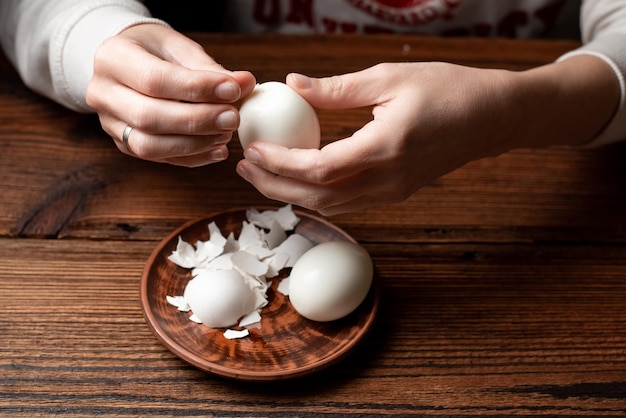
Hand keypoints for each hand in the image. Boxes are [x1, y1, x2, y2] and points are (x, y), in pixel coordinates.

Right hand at [86, 24, 255, 166]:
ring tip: (225, 135)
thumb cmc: (155, 51)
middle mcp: (103, 93)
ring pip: (149, 146)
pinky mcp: (124, 144)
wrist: (129, 62)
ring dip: (194, 144)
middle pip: (149, 117)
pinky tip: (217, 150)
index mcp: (112, 58)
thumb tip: (245, 84)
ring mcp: (110, 123)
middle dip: (197, 121)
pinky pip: (158, 159)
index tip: (232, 90)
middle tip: (233, 118)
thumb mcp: (178, 47)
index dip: (197, 89)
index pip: (155, 80)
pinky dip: (191, 158)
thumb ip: (209, 68)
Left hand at [236, 57, 617, 214]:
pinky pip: (349, 202)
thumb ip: (337, 89)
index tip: (252, 148)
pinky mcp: (396, 192)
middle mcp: (388, 179)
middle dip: (275, 186)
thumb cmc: (448, 90)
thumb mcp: (389, 78)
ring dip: (292, 193)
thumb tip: (293, 85)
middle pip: (320, 197)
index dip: (281, 163)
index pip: (321, 168)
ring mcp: (394, 192)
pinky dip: (317, 194)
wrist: (493, 118)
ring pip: (333, 206)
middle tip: (244, 167)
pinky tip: (300, 178)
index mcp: (386, 147)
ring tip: (262, 174)